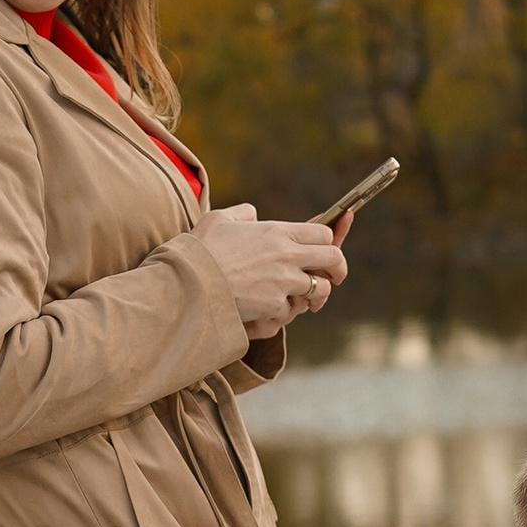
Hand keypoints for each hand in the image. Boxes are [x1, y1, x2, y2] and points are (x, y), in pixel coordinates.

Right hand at [199, 203, 347, 342]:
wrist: (188, 283)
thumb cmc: (199, 250)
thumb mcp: (219, 219)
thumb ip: (243, 214)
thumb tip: (254, 214)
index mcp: (277, 232)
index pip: (322, 234)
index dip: (330, 242)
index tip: (327, 251)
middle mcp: (286, 255)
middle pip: (333, 259)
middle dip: (338, 270)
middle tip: (334, 278)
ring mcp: (283, 282)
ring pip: (320, 289)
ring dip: (316, 295)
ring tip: (309, 300)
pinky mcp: (274, 305)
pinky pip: (292, 311)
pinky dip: (287, 312)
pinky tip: (276, 310)